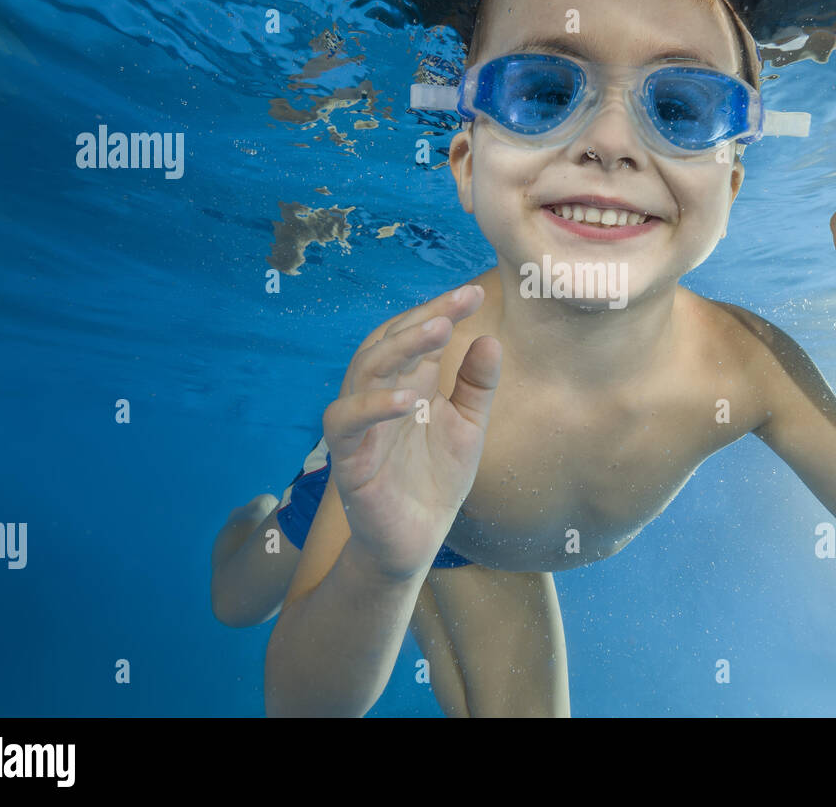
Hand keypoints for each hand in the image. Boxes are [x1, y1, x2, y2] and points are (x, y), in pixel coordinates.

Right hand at [322, 284, 500, 579]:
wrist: (415, 542)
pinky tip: (407, 400)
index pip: (418, 335)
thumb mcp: (468, 428)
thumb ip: (476, 386)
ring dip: (399, 348)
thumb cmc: (436, 481)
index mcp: (409, 384)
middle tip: (457, 306)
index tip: (474, 293)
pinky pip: (347, 422)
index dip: (442, 311)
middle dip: (422, 319)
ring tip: (437, 333)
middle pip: (389, 342)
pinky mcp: (347, 458)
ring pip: (364, 371)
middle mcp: (381, 396)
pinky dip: (373, 406)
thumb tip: (489, 340)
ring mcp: (361, 425)